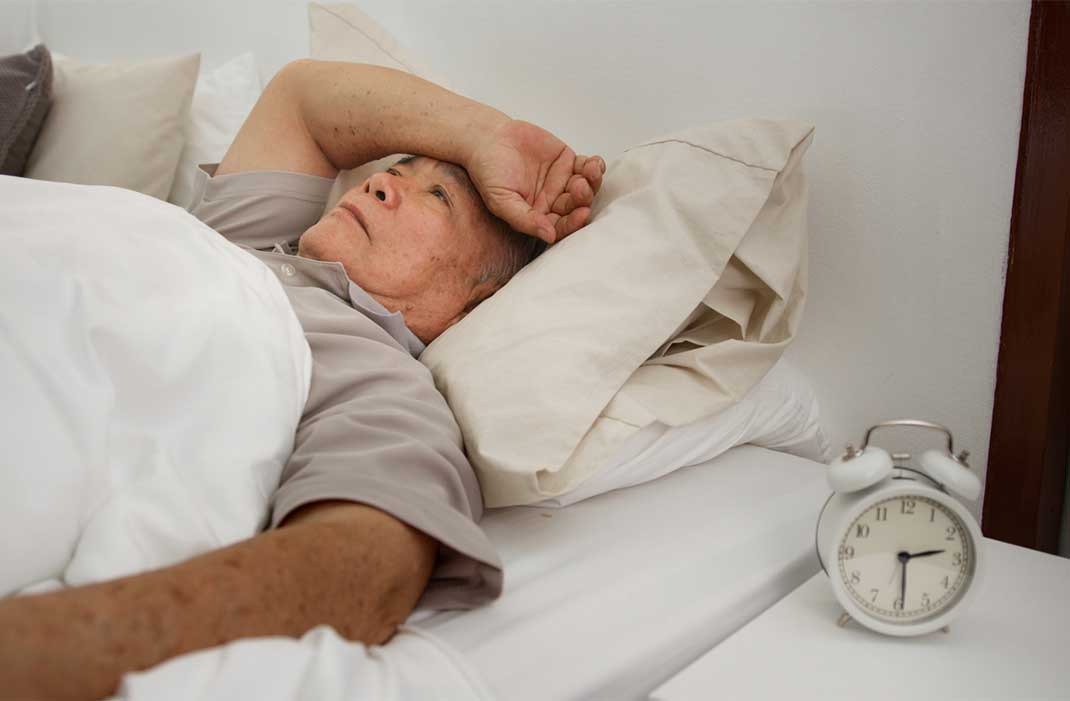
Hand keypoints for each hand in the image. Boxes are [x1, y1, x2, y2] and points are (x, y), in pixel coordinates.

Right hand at [467, 119, 604, 243]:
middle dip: (582, 199)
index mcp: (538, 216)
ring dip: (592, 182)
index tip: (582, 214)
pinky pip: (586, 167)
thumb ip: (524, 219)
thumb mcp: (501, 201)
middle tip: (580, 188)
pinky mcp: (567, 161)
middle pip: (576, 207)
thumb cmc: (488, 173)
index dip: (573, 222)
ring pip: (585, 188)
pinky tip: (596, 164)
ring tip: (591, 172)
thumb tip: (549, 236)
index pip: (560, 225)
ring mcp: (562, 181)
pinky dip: (595, 166)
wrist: (487, 139)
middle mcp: (552, 202)